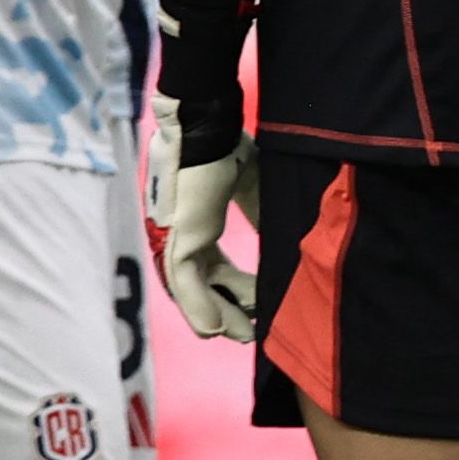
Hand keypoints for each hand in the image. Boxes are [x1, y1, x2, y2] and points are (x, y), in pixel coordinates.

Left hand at [145, 86, 261, 341]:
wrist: (208, 123)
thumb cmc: (227, 146)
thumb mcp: (251, 187)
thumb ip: (261, 215)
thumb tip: (285, 240)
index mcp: (195, 223)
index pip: (212, 267)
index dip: (235, 288)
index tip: (259, 302)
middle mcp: (179, 234)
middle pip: (202, 284)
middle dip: (229, 309)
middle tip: (252, 331)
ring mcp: (173, 237)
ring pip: (191, 289)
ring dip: (217, 315)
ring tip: (241, 336)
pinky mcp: (175, 238)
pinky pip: (185, 281)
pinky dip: (199, 307)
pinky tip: (214, 331)